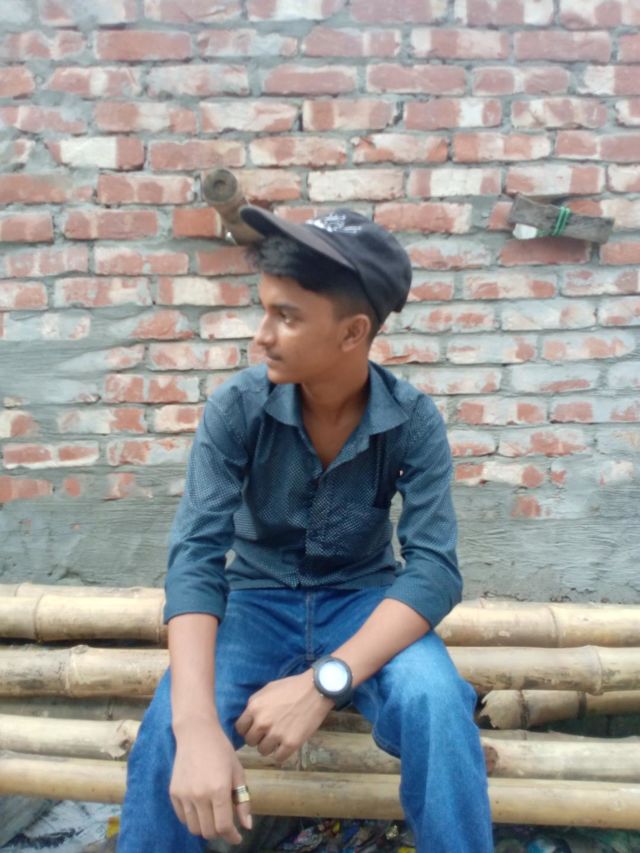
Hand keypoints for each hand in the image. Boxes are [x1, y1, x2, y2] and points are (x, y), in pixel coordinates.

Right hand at [169, 717, 251, 843]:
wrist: (196, 734)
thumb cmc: (221, 751)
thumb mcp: (238, 772)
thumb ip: (243, 800)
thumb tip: (247, 826)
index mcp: (219, 790)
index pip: (224, 826)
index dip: (232, 836)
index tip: (237, 837)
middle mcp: (200, 796)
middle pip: (208, 831)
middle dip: (220, 832)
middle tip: (226, 824)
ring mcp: (184, 795)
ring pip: (194, 828)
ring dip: (205, 827)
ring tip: (213, 816)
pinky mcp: (174, 793)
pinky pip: (183, 818)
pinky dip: (193, 819)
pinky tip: (201, 808)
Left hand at [235, 670, 333, 763]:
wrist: (316, 690)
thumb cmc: (291, 687)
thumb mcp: (267, 690)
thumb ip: (255, 705)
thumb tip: (247, 719)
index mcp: (254, 707)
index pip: (240, 728)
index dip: (247, 729)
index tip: (255, 729)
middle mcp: (262, 722)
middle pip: (250, 741)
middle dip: (258, 738)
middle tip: (268, 732)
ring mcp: (276, 734)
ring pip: (263, 751)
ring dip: (270, 746)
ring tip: (279, 737)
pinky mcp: (290, 743)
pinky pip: (278, 758)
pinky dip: (282, 753)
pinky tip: (287, 743)